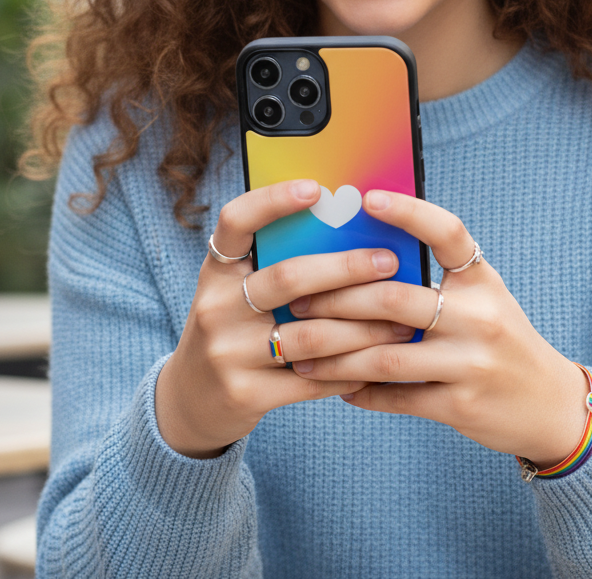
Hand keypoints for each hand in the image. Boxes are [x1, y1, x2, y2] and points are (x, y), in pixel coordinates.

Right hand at [154, 179, 416, 458]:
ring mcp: (228, 353)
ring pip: (311, 334)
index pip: (236, 221)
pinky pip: (312, 379)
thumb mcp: (237, 291)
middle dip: (347, 268)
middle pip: (289, 277)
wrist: (190, 401)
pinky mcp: (245, 394)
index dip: (273, 200)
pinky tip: (378, 360)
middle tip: (389, 261)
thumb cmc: (234, 328)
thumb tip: (351, 230)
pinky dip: (350, 369)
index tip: (316, 189)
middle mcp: (216, 307)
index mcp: (216, 271)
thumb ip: (275, 264)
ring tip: (401, 321)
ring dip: (363, 327)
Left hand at [287, 190, 590, 467]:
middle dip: (336, 299)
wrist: (551, 404)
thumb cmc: (501, 340)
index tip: (368, 198)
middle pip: (394, 298)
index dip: (409, 212)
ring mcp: (471, 363)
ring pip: (385, 355)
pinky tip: (334, 384)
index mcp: (482, 281)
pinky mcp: (460, 404)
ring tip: (299, 350)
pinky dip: (359, 390)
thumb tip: (363, 260)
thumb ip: (437, 281)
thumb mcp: (483, 299)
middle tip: (297, 299)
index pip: (448, 233)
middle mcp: (480, 317)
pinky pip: (396, 396)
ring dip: (335, 354)